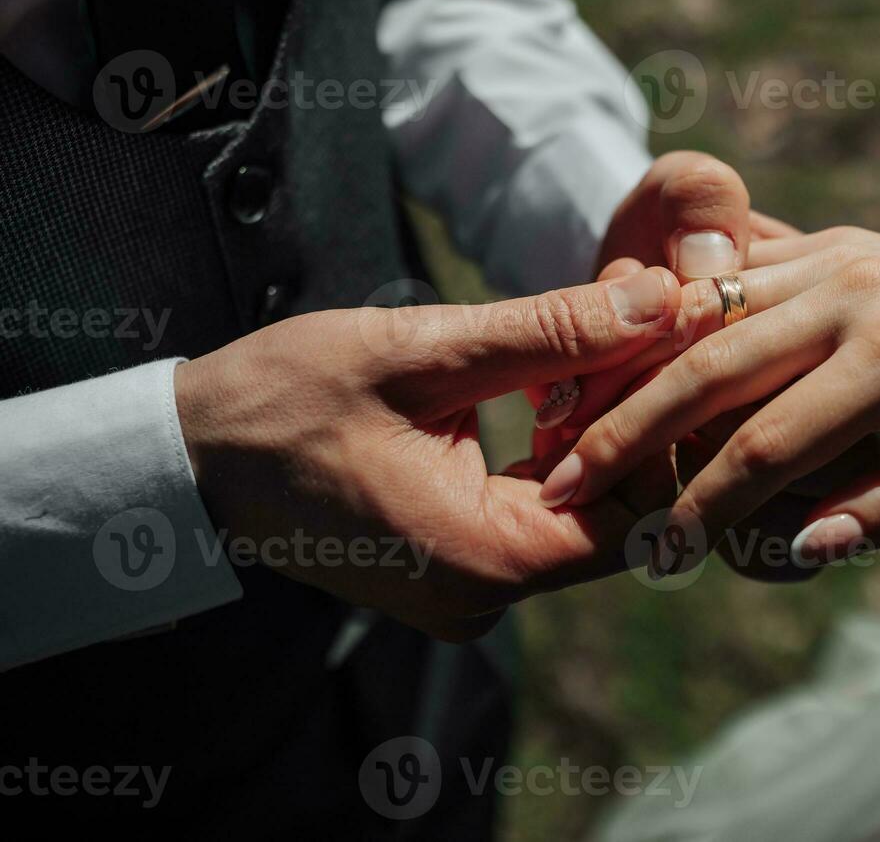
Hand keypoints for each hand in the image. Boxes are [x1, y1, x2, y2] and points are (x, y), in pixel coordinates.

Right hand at [174, 267, 679, 640]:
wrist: (192, 459)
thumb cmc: (286, 399)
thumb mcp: (420, 352)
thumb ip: (550, 332)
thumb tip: (658, 300)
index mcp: (485, 557)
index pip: (641, 506)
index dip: (665, 416)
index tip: (669, 334)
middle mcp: (488, 597)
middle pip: (621, 511)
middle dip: (639, 412)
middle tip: (643, 320)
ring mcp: (473, 592)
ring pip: (588, 512)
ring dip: (601, 425)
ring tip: (601, 339)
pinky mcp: (459, 570)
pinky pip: (543, 516)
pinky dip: (562, 451)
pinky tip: (553, 385)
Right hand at [545, 225, 879, 565]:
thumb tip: (803, 543)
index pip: (770, 446)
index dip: (704, 507)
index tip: (657, 554)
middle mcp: (855, 292)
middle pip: (709, 368)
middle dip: (627, 432)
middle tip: (561, 483)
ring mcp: (838, 255)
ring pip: (704, 316)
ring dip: (633, 373)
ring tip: (572, 426)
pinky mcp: (832, 241)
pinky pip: (732, 282)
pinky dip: (673, 326)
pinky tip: (628, 365)